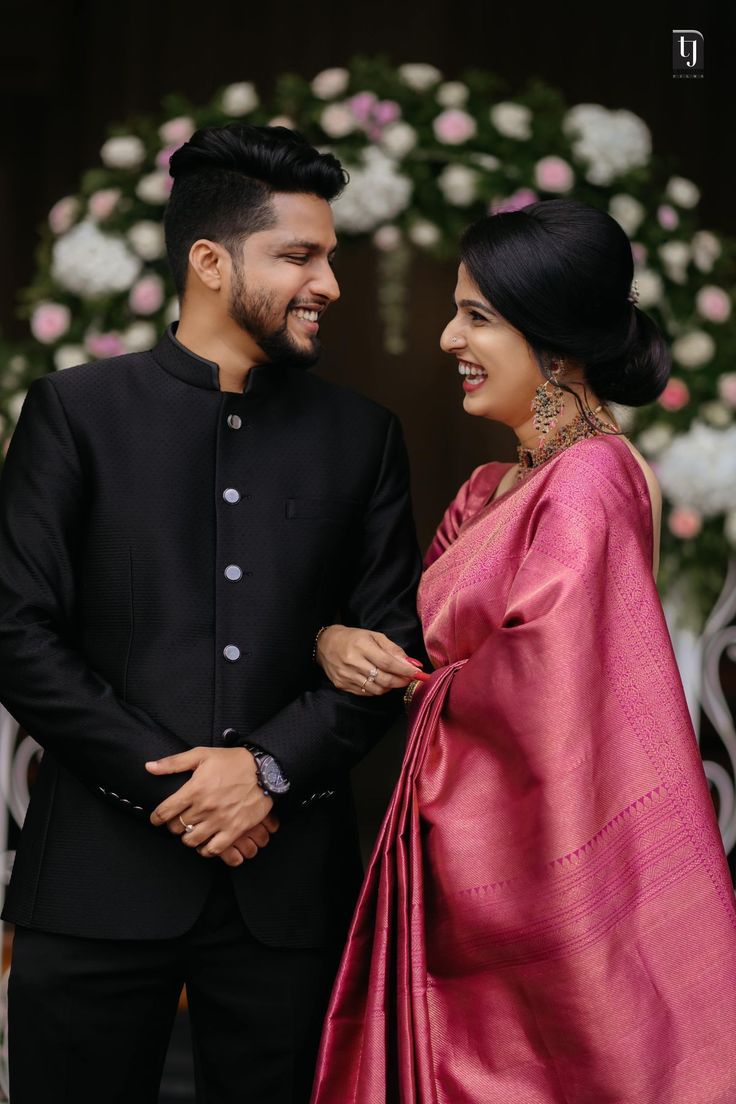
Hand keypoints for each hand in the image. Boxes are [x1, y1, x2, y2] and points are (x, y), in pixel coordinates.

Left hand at [146, 747, 272, 861]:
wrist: (264, 770)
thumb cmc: (233, 761)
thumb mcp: (201, 755)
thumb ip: (173, 763)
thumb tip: (149, 767)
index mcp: (194, 789)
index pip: (164, 812)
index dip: (156, 818)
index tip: (156, 819)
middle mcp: (205, 807)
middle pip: (176, 827)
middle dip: (173, 826)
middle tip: (178, 821)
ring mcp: (220, 820)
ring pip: (191, 841)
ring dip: (187, 838)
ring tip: (191, 831)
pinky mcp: (234, 830)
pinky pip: (213, 849)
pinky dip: (205, 849)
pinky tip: (205, 842)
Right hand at [316, 625, 430, 696]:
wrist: (324, 644)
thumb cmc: (353, 638)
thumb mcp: (374, 636)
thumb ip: (394, 650)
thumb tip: (413, 664)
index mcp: (362, 645)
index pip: (388, 662)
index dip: (404, 670)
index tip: (418, 674)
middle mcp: (352, 661)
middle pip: (383, 678)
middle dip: (400, 681)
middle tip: (409, 679)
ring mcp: (346, 675)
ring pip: (376, 689)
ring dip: (390, 687)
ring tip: (394, 680)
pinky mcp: (342, 685)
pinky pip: (366, 693)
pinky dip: (377, 689)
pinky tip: (380, 682)